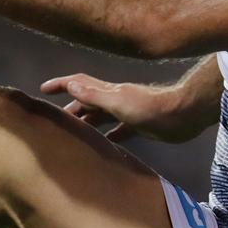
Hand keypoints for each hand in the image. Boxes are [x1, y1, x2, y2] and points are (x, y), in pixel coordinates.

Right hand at [41, 73, 199, 142]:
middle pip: (88, 101)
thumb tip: (70, 85)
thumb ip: (95, 95)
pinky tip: (106, 143)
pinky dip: (109, 134)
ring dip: (88, 122)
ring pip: (102, 116)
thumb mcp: (119, 102)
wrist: (184, 115)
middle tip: (55, 119)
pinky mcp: (141, 125)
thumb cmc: (152, 107)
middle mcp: (116, 99)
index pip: (79, 83)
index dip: (61, 84)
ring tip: (74, 133)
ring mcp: (129, 112)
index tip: (43, 89)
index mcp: (109, 92)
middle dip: (71, 107)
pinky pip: (120, 129)